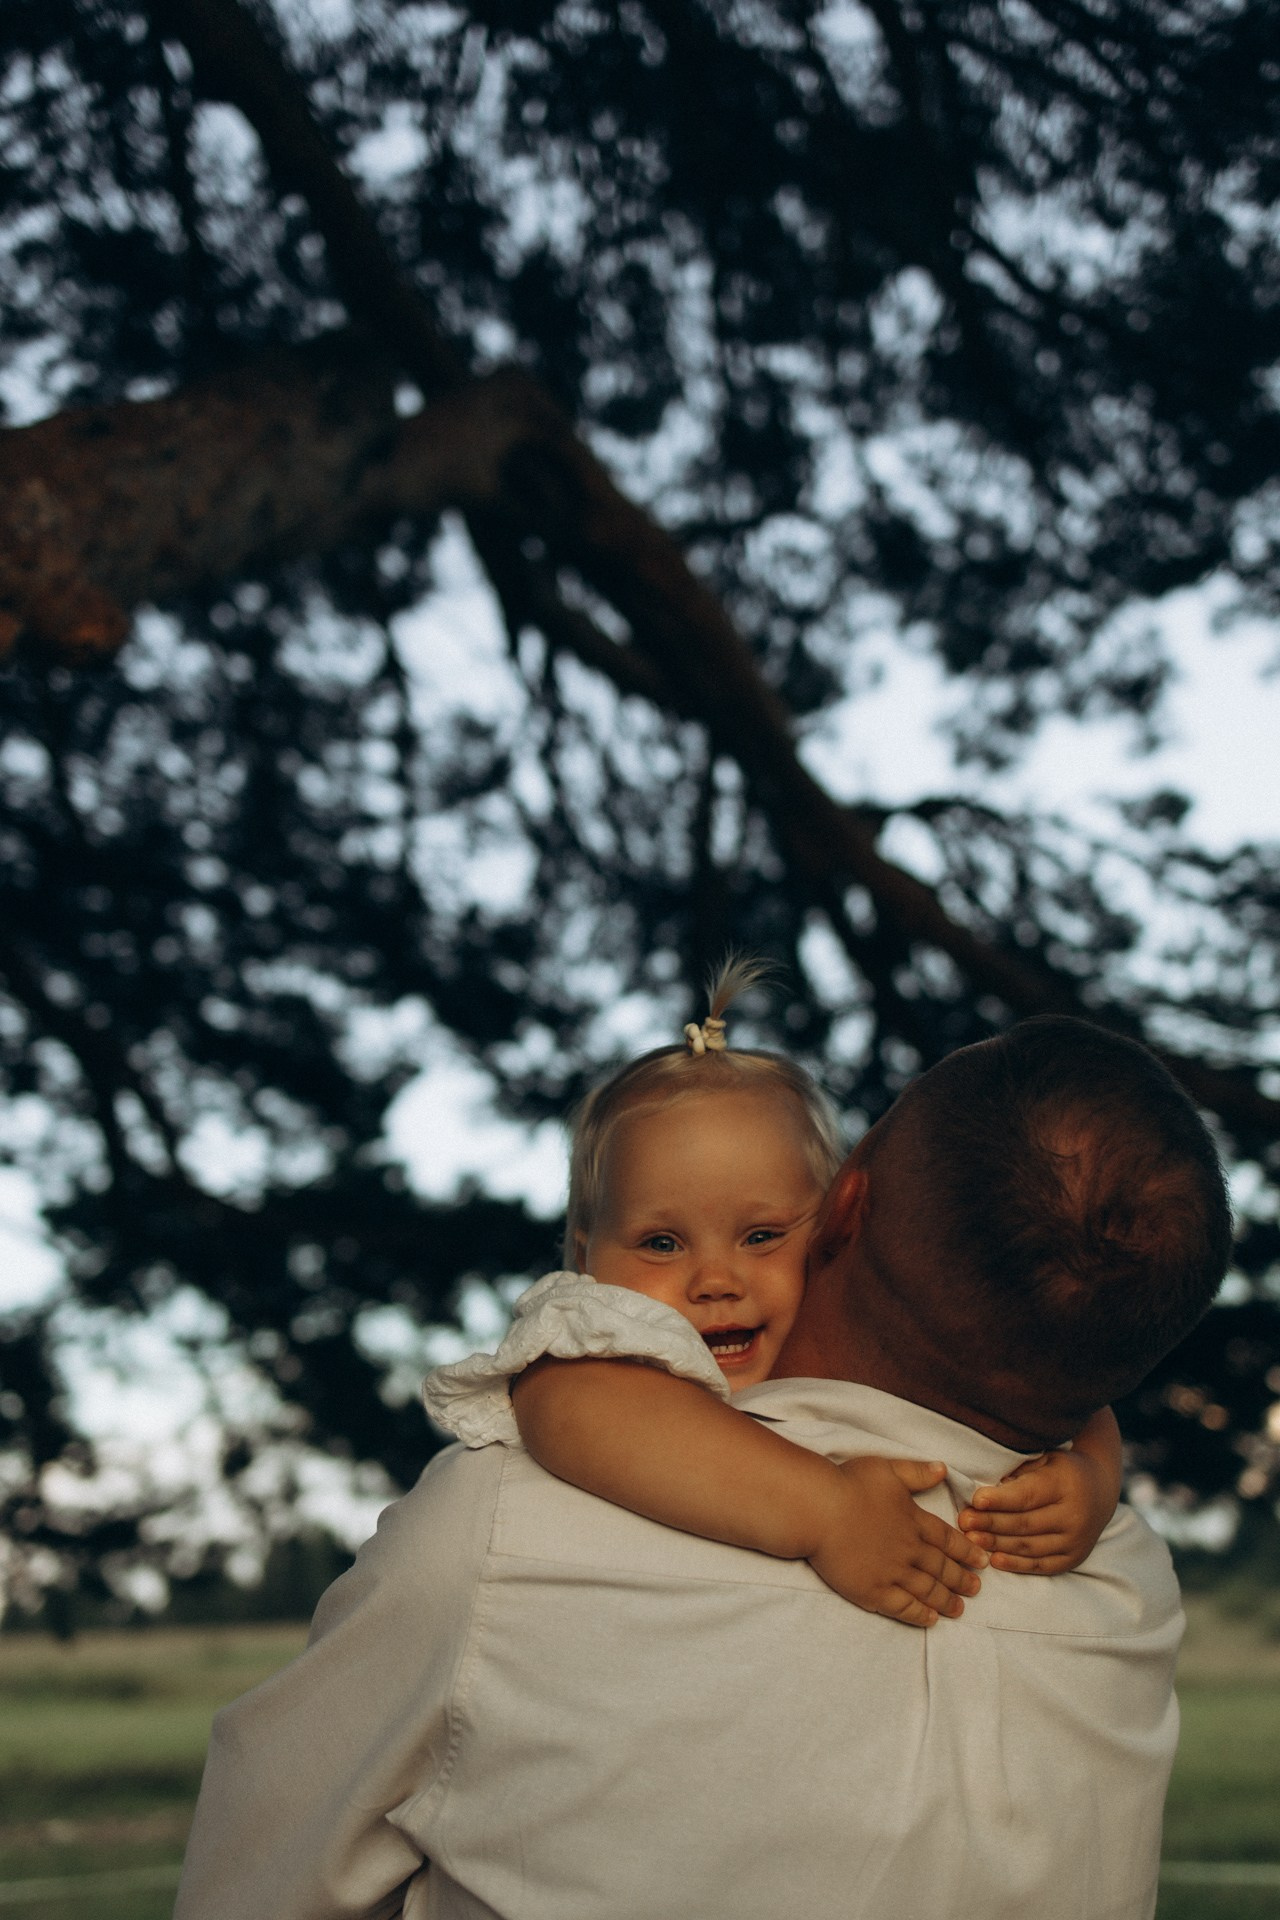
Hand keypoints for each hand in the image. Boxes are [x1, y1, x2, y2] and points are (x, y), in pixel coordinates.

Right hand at [808, 1456, 987, 1627]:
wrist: (818, 1510)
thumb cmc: (849, 1485)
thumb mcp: (887, 1469)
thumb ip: (917, 1473)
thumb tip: (943, 1470)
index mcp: (914, 1520)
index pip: (948, 1540)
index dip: (966, 1551)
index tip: (982, 1561)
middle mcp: (909, 1549)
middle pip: (941, 1568)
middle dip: (961, 1579)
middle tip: (976, 1589)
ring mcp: (892, 1572)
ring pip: (927, 1590)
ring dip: (946, 1600)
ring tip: (959, 1609)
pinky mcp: (872, 1591)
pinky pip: (903, 1607)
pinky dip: (919, 1614)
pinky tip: (930, 1619)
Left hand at [957, 1448, 1115, 1574]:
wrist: (1100, 1490)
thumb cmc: (1060, 1470)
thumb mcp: (1044, 1459)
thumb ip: (1018, 1474)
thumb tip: (984, 1492)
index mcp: (1066, 1485)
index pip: (1028, 1496)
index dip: (1000, 1499)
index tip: (975, 1499)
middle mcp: (1075, 1515)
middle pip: (1025, 1523)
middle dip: (991, 1523)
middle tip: (964, 1521)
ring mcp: (1076, 1540)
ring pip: (1030, 1546)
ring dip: (998, 1545)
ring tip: (971, 1539)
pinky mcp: (1074, 1559)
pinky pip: (1041, 1565)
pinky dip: (1017, 1565)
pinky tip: (994, 1560)